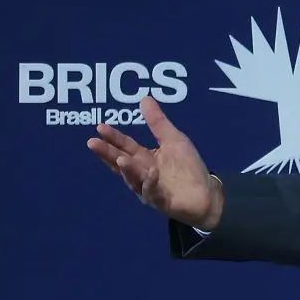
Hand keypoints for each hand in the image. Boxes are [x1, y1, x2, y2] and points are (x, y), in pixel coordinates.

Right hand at [87, 96, 223, 229]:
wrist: (207, 193)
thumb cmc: (188, 167)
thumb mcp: (174, 140)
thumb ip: (158, 123)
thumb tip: (145, 98)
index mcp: (144, 159)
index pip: (125, 146)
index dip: (113, 137)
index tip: (100, 126)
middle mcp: (142, 174)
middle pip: (122, 163)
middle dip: (108, 153)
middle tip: (92, 143)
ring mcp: (149, 189)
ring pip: (135, 179)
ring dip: (128, 169)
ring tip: (121, 158)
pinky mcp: (162, 201)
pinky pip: (154, 193)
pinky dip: (151, 183)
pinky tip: (151, 173)